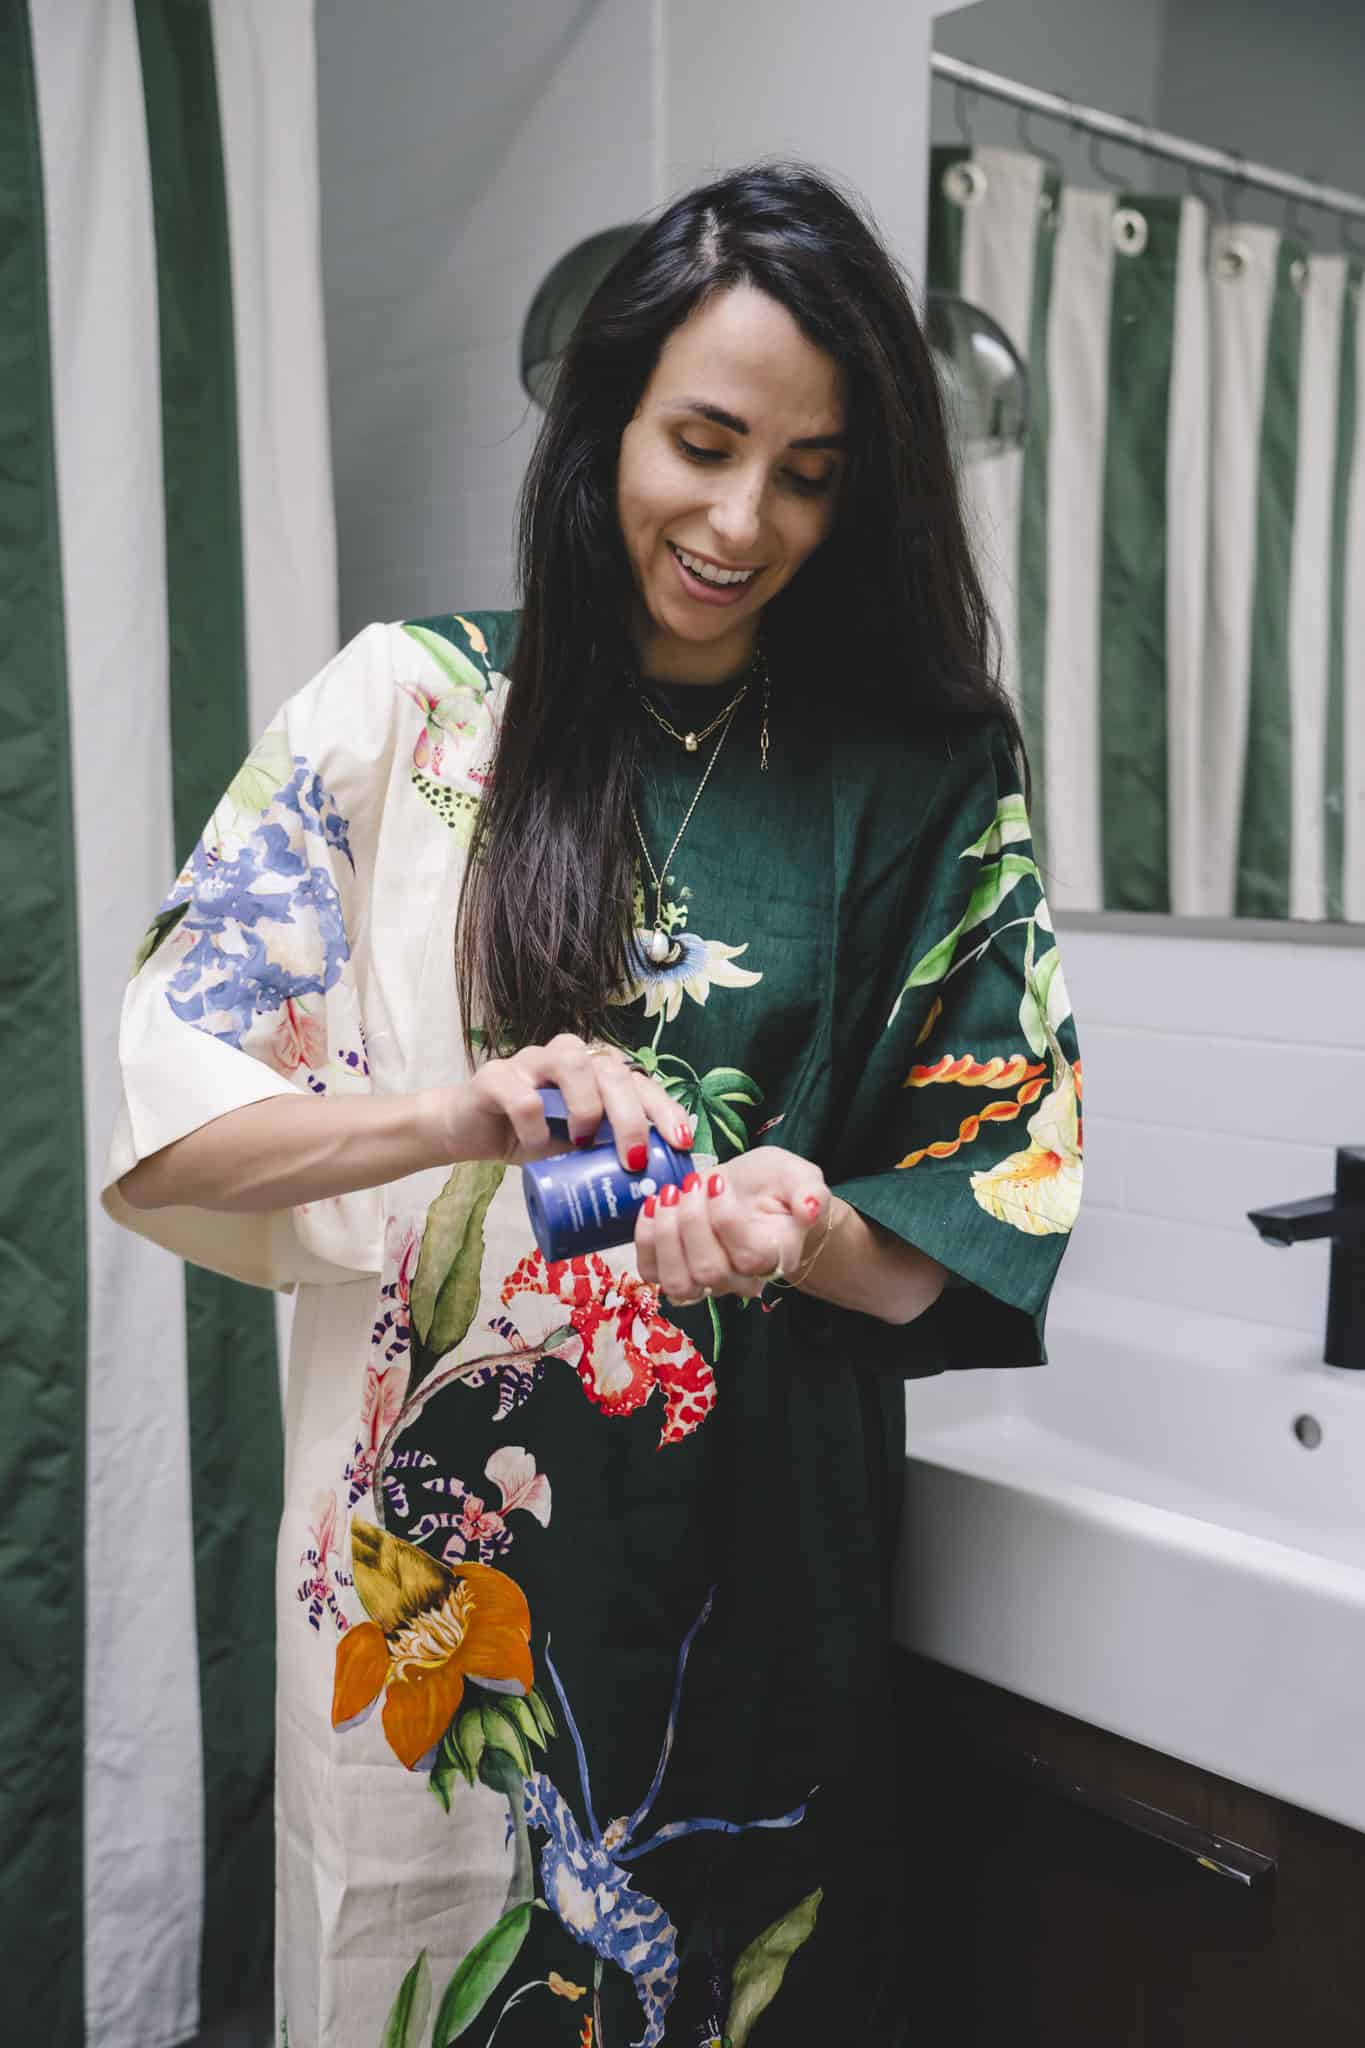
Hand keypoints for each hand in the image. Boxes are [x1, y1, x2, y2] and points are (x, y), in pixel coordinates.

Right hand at [441, 1034, 692, 1170]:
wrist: (470, 1132)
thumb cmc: (533, 1138)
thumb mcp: (578, 1150)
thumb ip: (609, 1154)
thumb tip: (656, 1191)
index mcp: (596, 1072)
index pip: (640, 1081)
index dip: (665, 1108)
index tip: (682, 1142)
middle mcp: (570, 1056)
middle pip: (612, 1069)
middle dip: (631, 1116)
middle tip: (634, 1159)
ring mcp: (532, 1060)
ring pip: (572, 1061)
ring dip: (586, 1106)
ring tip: (583, 1144)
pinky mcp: (496, 1076)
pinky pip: (522, 1092)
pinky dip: (534, 1122)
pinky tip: (536, 1146)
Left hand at [634, 1146, 829, 1304]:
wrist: (751, 1192)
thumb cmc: (776, 1186)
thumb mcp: (799, 1176)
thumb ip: (809, 1191)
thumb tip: (810, 1208)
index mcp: (777, 1257)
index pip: (748, 1254)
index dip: (726, 1218)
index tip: (719, 1181)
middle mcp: (741, 1279)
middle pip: (709, 1272)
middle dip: (691, 1223)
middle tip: (691, 1185)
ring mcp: (706, 1281)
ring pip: (678, 1282)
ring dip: (664, 1235)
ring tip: (667, 1196)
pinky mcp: (676, 1270)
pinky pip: (652, 1272)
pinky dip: (644, 1240)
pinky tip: (651, 1207)